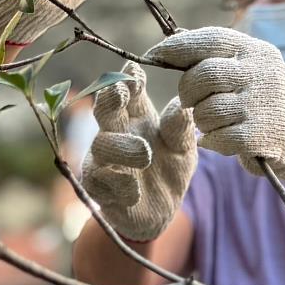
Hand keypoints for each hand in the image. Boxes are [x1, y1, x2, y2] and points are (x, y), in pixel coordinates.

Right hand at [81, 61, 196, 241]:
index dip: (130, 80)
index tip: (135, 69)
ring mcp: (104, 160)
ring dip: (122, 146)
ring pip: (102, 145)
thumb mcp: (184, 150)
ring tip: (145, 153)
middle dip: (110, 98)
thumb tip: (182, 106)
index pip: (129, 92)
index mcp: (136, 118)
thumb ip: (182, 129)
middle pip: (105, 110)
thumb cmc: (169, 171)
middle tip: (120, 90)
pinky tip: (135, 191)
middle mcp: (116, 134)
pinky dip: (120, 183)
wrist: (160, 215)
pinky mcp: (99, 189)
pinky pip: (102, 181)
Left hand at [145, 27, 284, 181]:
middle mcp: (262, 73)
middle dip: (188, 90)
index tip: (155, 55)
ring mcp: (263, 104)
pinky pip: (218, 137)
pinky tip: (220, 139)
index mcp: (256, 52)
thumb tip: (172, 40)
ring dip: (202, 120)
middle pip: (203, 75)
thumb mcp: (249, 66)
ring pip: (207, 110)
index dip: (178, 46)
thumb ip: (216, 54)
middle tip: (192, 100)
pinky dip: (212, 141)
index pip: (212, 40)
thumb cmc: (263, 95)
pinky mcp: (263, 135)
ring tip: (215, 122)